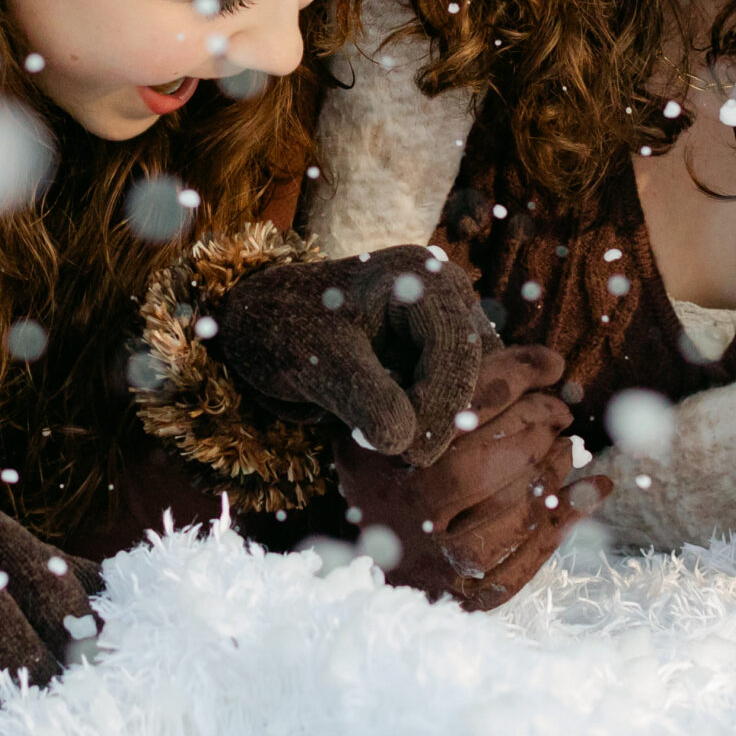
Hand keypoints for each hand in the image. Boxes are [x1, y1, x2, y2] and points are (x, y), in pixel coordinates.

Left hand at [212, 245, 487, 466]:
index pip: (457, 345)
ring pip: (469, 383)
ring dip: (438, 420)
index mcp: (418, 276)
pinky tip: (393, 432)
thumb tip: (406, 441)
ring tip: (388, 441)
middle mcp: (443, 292)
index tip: (413, 455)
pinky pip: (452, 391)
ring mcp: (443, 321)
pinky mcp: (436, 350)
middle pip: (472, 365)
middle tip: (404, 459)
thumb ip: (365, 399)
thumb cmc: (285, 332)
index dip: (443, 403)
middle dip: (442, 415)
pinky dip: (430, 419)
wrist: (263, 327)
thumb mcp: (319, 364)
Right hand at [336, 345, 607, 609]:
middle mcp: (404, 510)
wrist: (358, 572)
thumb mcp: (379, 427)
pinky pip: (526, 562)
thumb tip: (517, 360)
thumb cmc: (378, 480)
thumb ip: (428, 393)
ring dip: (553, 473)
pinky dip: (566, 522)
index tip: (551, 364)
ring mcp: (434, 563)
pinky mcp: (464, 599)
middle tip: (560, 411)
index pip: (462, 403)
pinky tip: (591, 492)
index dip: (516, 375)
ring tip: (569, 448)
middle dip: (537, 425)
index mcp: (383, 456)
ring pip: (511, 512)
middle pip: (487, 459)